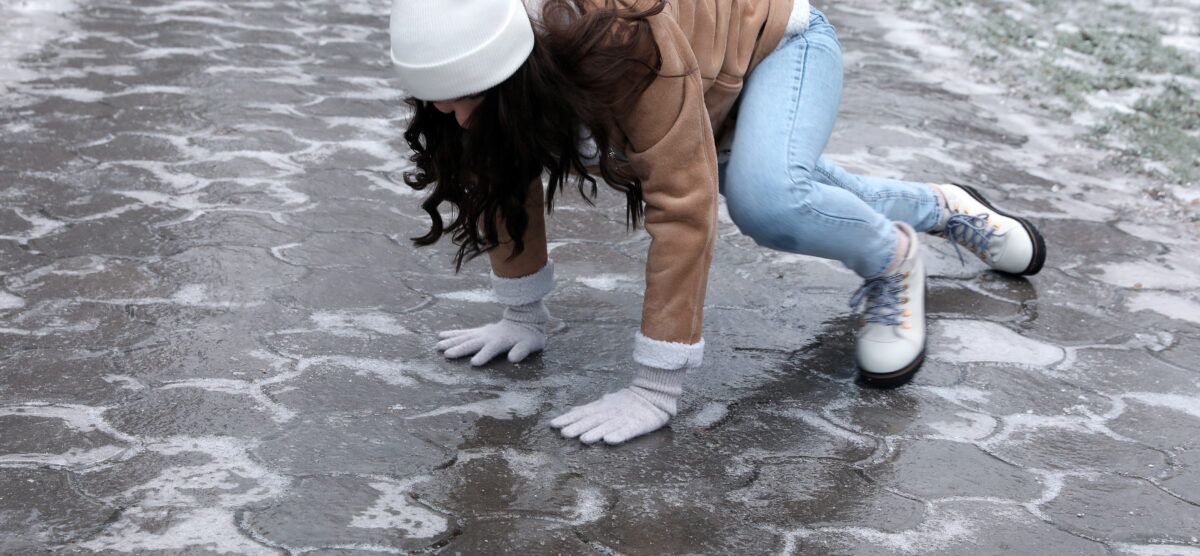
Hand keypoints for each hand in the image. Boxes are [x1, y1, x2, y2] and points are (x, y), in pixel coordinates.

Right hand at [436, 301, 547, 365]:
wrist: (526, 319)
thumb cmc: (529, 336)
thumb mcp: (531, 344)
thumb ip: (522, 350)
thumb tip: (513, 358)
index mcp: (501, 341)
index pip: (491, 349)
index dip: (484, 355)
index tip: (474, 363)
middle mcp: (489, 336)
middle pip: (472, 342)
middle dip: (460, 348)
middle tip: (446, 354)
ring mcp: (483, 332)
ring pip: (464, 336)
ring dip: (451, 341)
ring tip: (438, 346)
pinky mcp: (479, 331)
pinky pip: (464, 332)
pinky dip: (452, 333)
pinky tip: (440, 335)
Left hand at [550, 388, 671, 443]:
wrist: (654, 393)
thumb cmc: (628, 401)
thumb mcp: (607, 402)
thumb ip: (590, 408)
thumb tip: (572, 410)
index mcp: (603, 407)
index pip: (583, 413)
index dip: (568, 418)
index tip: (553, 424)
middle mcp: (610, 413)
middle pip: (593, 420)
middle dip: (579, 426)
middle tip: (564, 433)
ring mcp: (624, 419)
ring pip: (608, 426)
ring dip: (595, 432)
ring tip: (583, 439)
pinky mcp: (638, 425)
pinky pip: (628, 431)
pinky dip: (619, 435)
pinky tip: (609, 440)